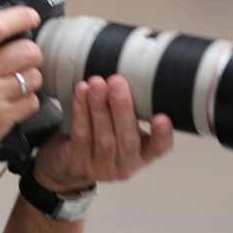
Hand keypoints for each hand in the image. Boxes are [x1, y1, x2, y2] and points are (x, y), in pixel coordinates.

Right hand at [0, 4, 43, 169]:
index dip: (20, 16)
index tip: (30, 16)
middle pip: (26, 50)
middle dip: (32, 50)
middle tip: (25, 55)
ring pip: (33, 76)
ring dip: (31, 76)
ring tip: (19, 80)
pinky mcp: (0, 119)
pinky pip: (31, 102)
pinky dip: (28, 100)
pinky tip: (15, 100)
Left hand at [32, 75, 173, 192]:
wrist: (69, 161)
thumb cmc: (104, 136)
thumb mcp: (123, 126)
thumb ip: (132, 107)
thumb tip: (133, 66)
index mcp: (144, 153)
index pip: (160, 147)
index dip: (163, 135)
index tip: (162, 119)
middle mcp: (127, 164)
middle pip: (127, 138)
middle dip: (122, 108)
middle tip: (117, 83)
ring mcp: (102, 167)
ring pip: (103, 137)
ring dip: (99, 107)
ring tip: (96, 84)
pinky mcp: (79, 162)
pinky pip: (81, 134)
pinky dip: (81, 112)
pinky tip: (81, 93)